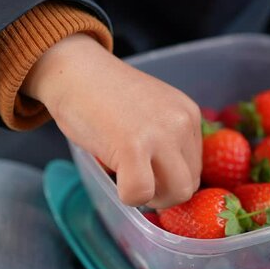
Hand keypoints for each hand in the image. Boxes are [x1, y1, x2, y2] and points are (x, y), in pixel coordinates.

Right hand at [22, 34, 201, 208]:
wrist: (74, 71)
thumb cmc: (105, 95)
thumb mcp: (152, 112)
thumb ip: (167, 140)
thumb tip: (169, 186)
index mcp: (188, 114)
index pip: (194, 166)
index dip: (170, 178)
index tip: (148, 172)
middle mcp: (181, 122)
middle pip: (189, 184)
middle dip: (163, 193)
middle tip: (136, 178)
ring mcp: (160, 134)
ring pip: (175, 194)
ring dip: (149, 196)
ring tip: (127, 177)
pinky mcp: (133, 146)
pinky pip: (140, 193)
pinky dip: (127, 196)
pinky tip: (115, 177)